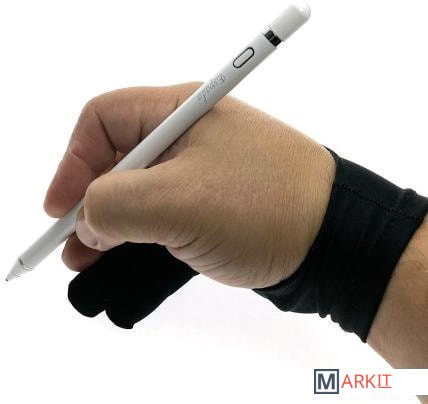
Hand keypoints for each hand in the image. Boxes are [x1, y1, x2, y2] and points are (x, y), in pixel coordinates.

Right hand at [44, 82, 334, 288]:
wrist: (333, 240)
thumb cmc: (266, 209)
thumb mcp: (178, 203)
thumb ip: (116, 205)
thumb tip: (88, 219)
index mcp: (180, 113)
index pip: (103, 120)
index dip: (72, 161)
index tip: (59, 207)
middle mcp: (188, 137)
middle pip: (118, 159)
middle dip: (89, 201)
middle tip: (73, 244)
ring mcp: (201, 172)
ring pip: (139, 191)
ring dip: (111, 223)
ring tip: (89, 258)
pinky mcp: (212, 203)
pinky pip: (163, 214)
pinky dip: (139, 235)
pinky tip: (123, 258)